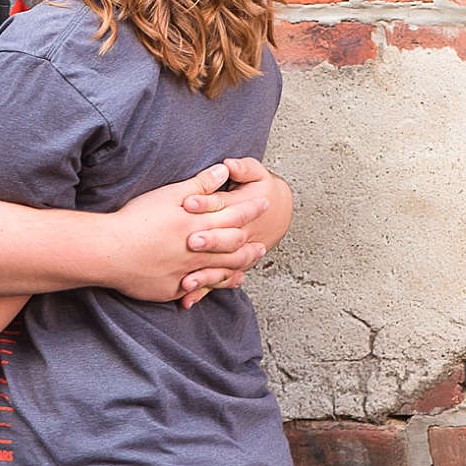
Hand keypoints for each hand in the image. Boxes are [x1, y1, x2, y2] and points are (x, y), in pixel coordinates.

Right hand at [112, 160, 270, 304]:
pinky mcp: (172, 288)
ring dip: (236, 268)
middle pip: (233, 247)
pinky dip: (213, 286)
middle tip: (263, 245)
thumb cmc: (136, 219)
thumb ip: (200, 184)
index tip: (265, 204)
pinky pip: (198, 288)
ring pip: (220, 271)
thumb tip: (224, 171)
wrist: (110, 250)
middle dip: (249, 245)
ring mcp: (186, 272)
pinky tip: (219, 285)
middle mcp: (197, 249)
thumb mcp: (169, 194)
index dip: (251, 209)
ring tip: (247, 267)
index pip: (234, 215)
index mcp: (198, 223)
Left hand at [180, 159, 292, 305]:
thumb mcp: (257, 175)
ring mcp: (236, 253)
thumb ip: (243, 168)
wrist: (279, 210)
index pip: (223, 206)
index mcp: (242, 209)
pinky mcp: (229, 266)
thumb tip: (229, 164)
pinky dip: (202, 291)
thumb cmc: (263, 190)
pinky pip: (216, 281)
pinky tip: (186, 300)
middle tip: (190, 242)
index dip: (206, 203)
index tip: (188, 202)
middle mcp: (240, 234)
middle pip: (223, 239)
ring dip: (205, 275)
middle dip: (208, 241)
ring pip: (220, 267)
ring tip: (187, 282)